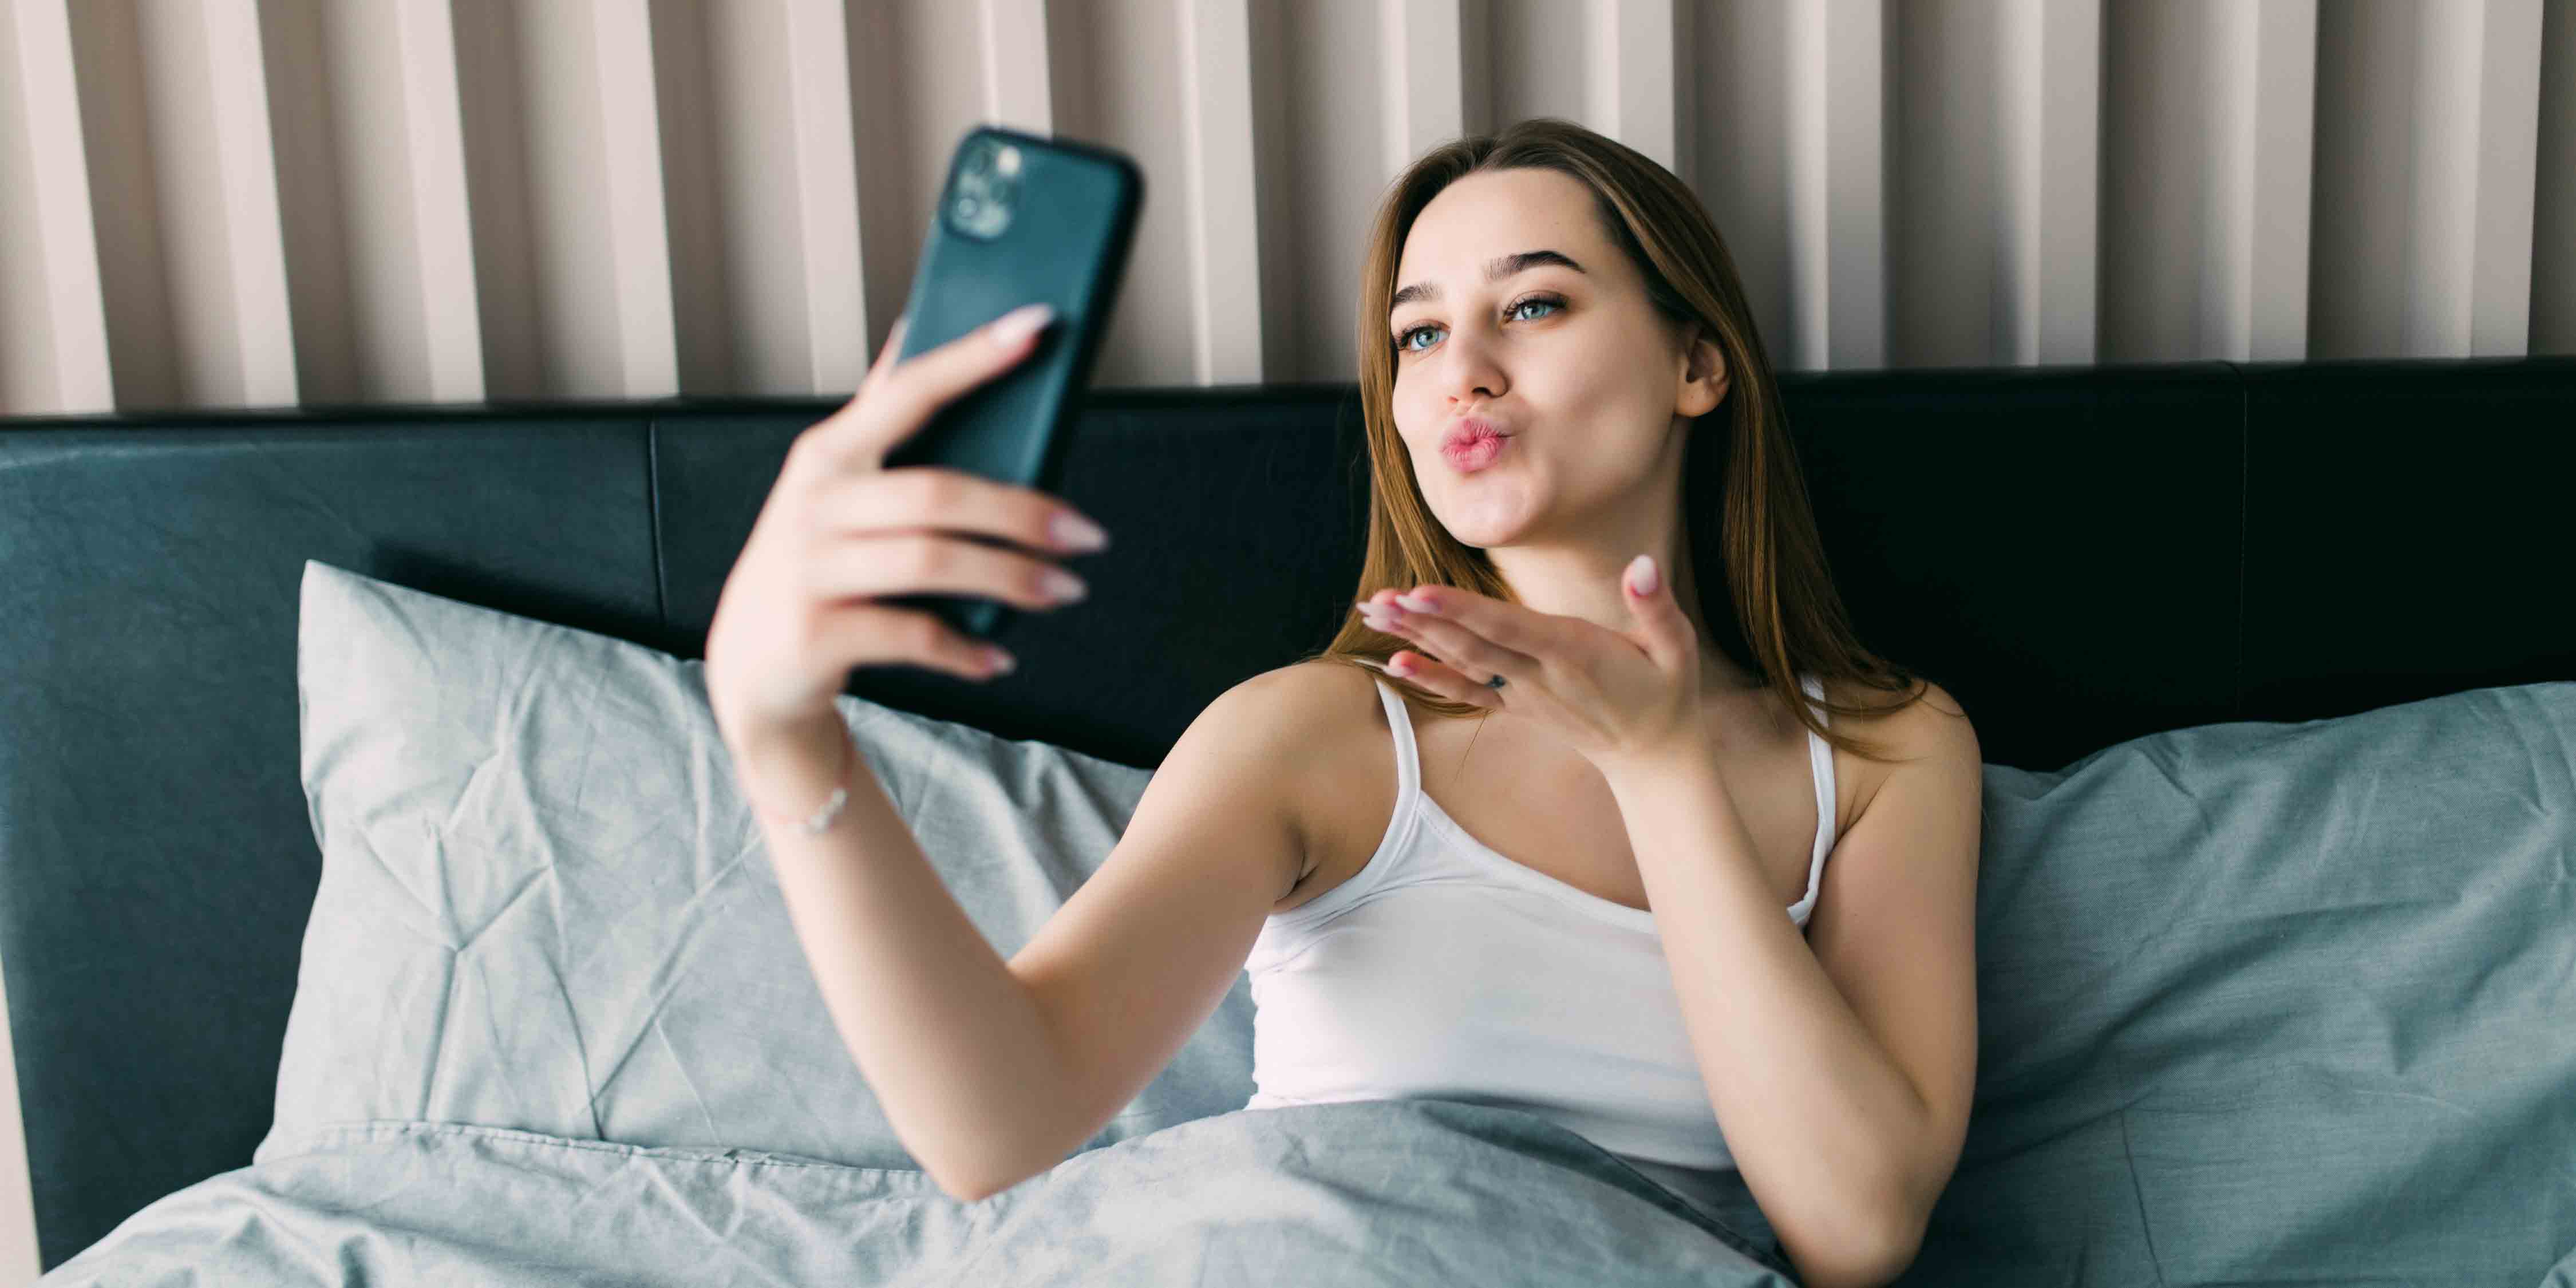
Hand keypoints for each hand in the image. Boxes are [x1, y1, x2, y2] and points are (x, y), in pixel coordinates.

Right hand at [705, 302, 1104, 747]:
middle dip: (1024, 513)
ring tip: (1065, 589)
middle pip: (937, 492)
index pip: (908, 391)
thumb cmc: (815, 560)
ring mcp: (809, 570)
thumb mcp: (835, 484)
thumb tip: (915, 325)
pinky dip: (965, 649)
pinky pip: (913, 636)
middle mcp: (814, 504)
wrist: (752, 663)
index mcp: (828, 453)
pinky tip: (998, 656)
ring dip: (1012, 578)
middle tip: (1087, 534)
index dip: (972, 358)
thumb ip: (878, 413)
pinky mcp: (815, 635)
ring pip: (932, 562)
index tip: (1037, 326)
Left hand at [1353, 554, 1704, 769]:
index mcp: (1573, 653)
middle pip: (1471, 645)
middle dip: (1421, 622)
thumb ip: (1656, 605)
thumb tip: (1642, 563)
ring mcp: (1523, 694)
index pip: (1507, 627)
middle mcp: (1539, 675)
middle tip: (1376, 600)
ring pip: (1461, 664)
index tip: (1417, 592)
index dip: (1460, 610)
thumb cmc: (1666, 691)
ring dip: (1414, 639)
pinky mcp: (1516, 706)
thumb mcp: (1677, 647)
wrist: (1653, 756)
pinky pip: (1467, 693)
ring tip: (1372, 614)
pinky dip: (1431, 678)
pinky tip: (1396, 664)